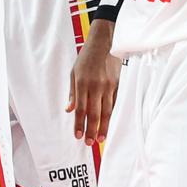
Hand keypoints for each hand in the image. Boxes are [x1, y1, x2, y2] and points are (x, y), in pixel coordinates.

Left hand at [67, 21, 120, 143]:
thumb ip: (72, 93)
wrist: (105, 42)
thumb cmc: (86, 58)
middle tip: (89, 143)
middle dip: (91, 130)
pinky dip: (111, 116)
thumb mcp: (73, 73)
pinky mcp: (117, 85)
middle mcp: (96, 86)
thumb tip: (68, 110)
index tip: (77, 136)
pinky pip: (114, 104)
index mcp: (82, 83)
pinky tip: (109, 125)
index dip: (79, 124)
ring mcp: (108, 86)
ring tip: (100, 139)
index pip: (80, 109)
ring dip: (103, 127)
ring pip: (106, 111)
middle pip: (94, 113)